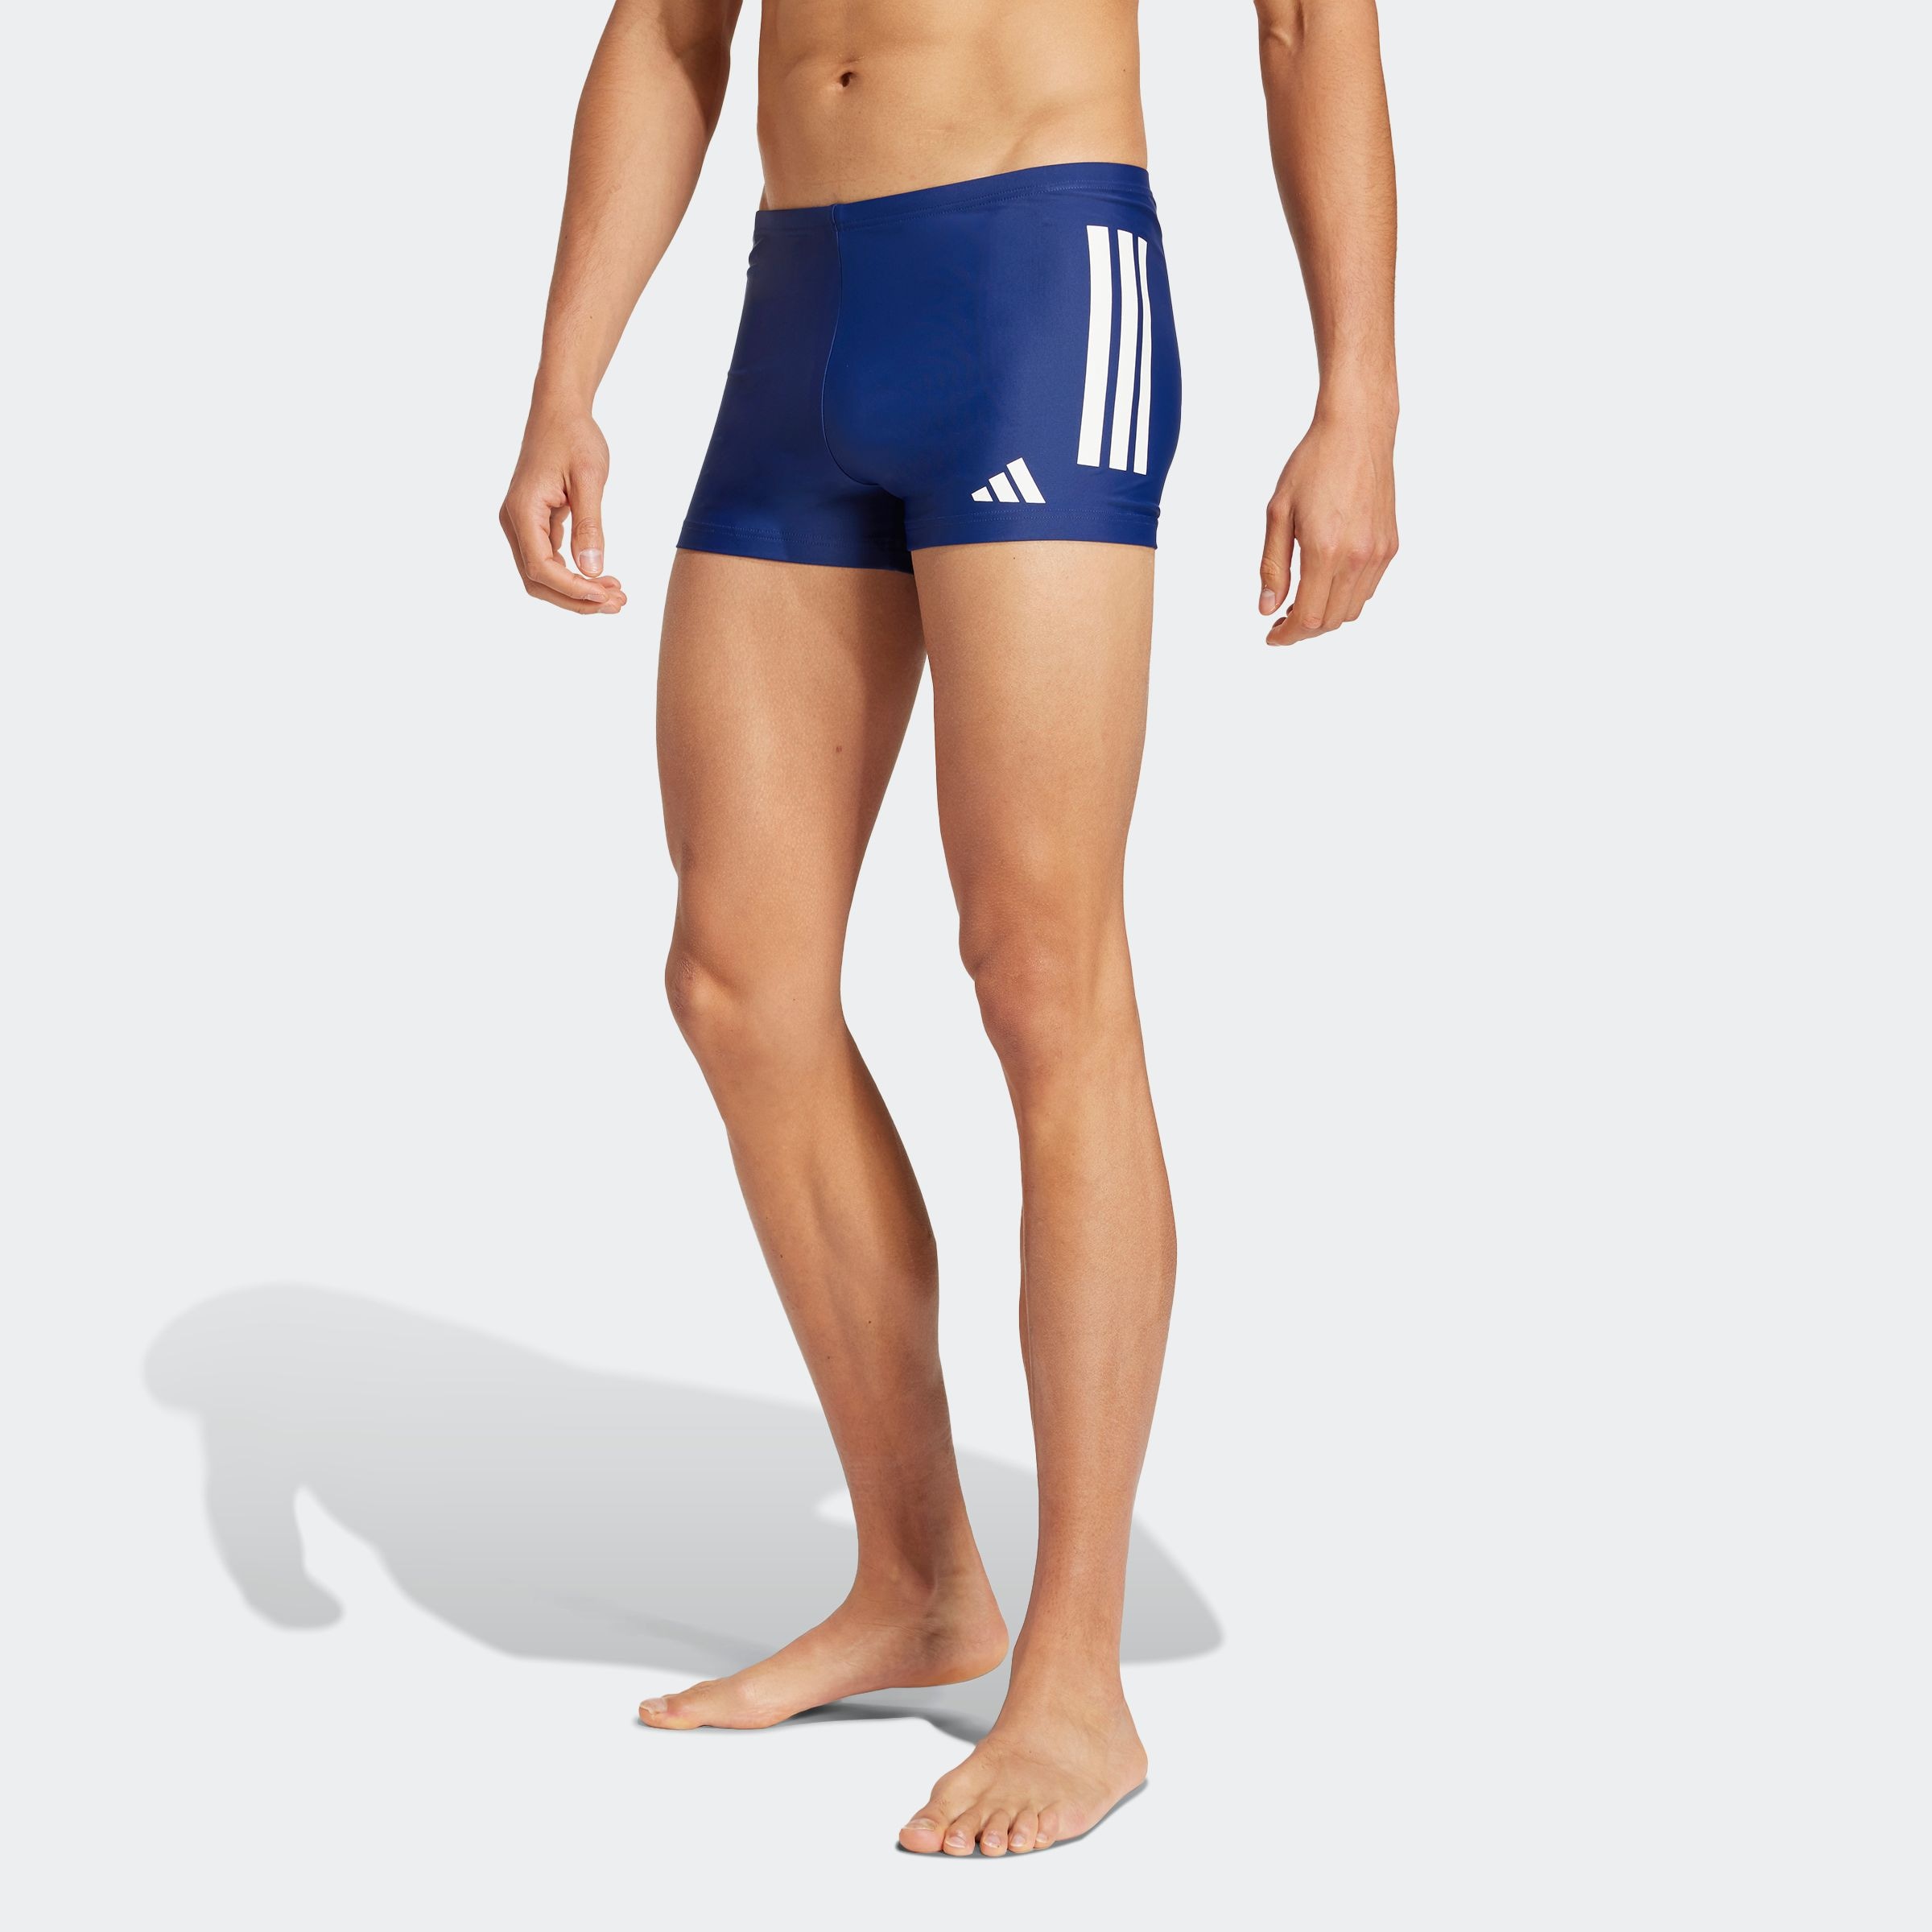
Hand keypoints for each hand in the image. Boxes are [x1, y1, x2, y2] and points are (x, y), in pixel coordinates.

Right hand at [499, 407, 626, 615]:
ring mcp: (521, 523)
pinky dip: (573, 574)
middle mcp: (514, 521)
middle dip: (577, 599)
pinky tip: (602, 578)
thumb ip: (590, 526)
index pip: (541, 568)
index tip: (607, 595)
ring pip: (542, 575)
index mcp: (523, 511)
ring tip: (615, 595)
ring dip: (576, 591)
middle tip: (618, 603)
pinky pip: (548, 559)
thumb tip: (592, 570)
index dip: (573, 589)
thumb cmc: (574, 436)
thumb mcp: (590, 479)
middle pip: (538, 580)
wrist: (559, 410)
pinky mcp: (534, 522)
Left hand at [1258, 410, 1397, 644]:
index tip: (1272, 635)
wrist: (1357, 431)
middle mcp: (1358, 557)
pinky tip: (1326, 580)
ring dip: (1326, 616)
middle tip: (1281, 619)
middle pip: (1331, 621)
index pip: (1309, 618)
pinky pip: (1368, 588)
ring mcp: (1378, 553)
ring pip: (1352, 609)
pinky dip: (1345, 597)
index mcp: (1326, 551)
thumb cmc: (1314, 464)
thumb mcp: (1278, 513)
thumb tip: (1268, 608)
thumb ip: (1273, 566)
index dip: (1288, 635)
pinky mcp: (1390, 545)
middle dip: (1304, 630)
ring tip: (1302, 601)